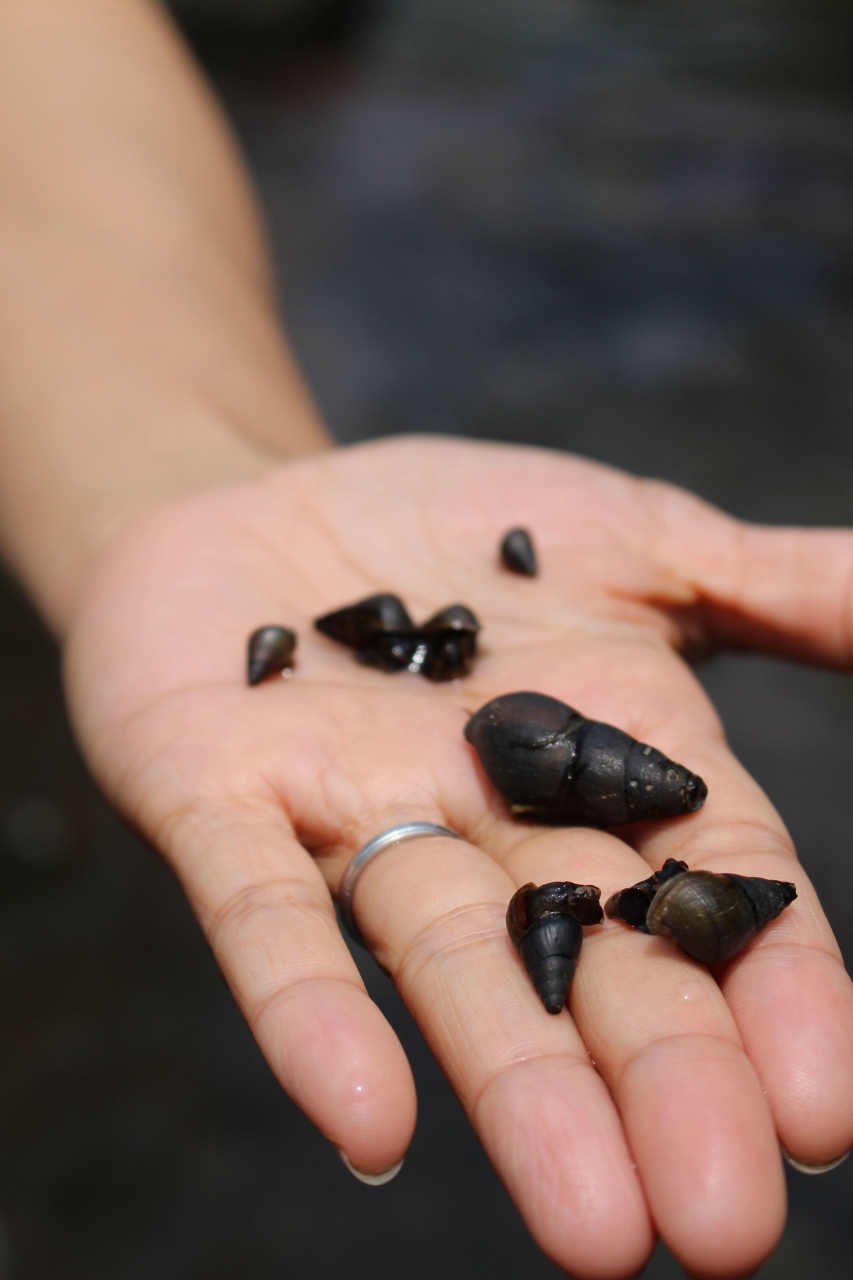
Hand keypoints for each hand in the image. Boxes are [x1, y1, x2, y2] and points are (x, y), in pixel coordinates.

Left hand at [62, 436, 852, 1278]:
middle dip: (657, 1084)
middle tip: (722, 1231)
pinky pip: (263, 909)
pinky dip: (308, 1009)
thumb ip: (769, 585)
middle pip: (587, 964)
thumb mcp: (634, 539)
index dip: (770, 993)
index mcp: (603, 761)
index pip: (706, 890)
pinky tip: (361, 1118)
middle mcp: (488, 820)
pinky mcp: (219, 795)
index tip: (818, 1110)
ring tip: (593, 1229)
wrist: (263, 505)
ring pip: (447, 963)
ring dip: (513, 1088)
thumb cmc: (457, 531)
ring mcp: (354, 815)